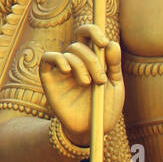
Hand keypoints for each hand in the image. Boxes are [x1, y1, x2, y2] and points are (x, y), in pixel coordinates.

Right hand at [39, 24, 124, 147]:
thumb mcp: (114, 86)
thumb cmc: (104, 108)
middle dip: (93, 60)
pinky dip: (58, 59)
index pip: (88, 35)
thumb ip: (113, 64)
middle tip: (101, 80)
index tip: (104, 42)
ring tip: (88, 84)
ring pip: (69, 53)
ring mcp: (62, 69)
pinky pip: (48, 58)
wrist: (91, 130)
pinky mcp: (49, 78)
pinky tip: (67, 70)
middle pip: (79, 44)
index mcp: (92, 59)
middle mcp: (76, 61)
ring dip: (81, 66)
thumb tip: (111, 43)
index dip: (94, 32)